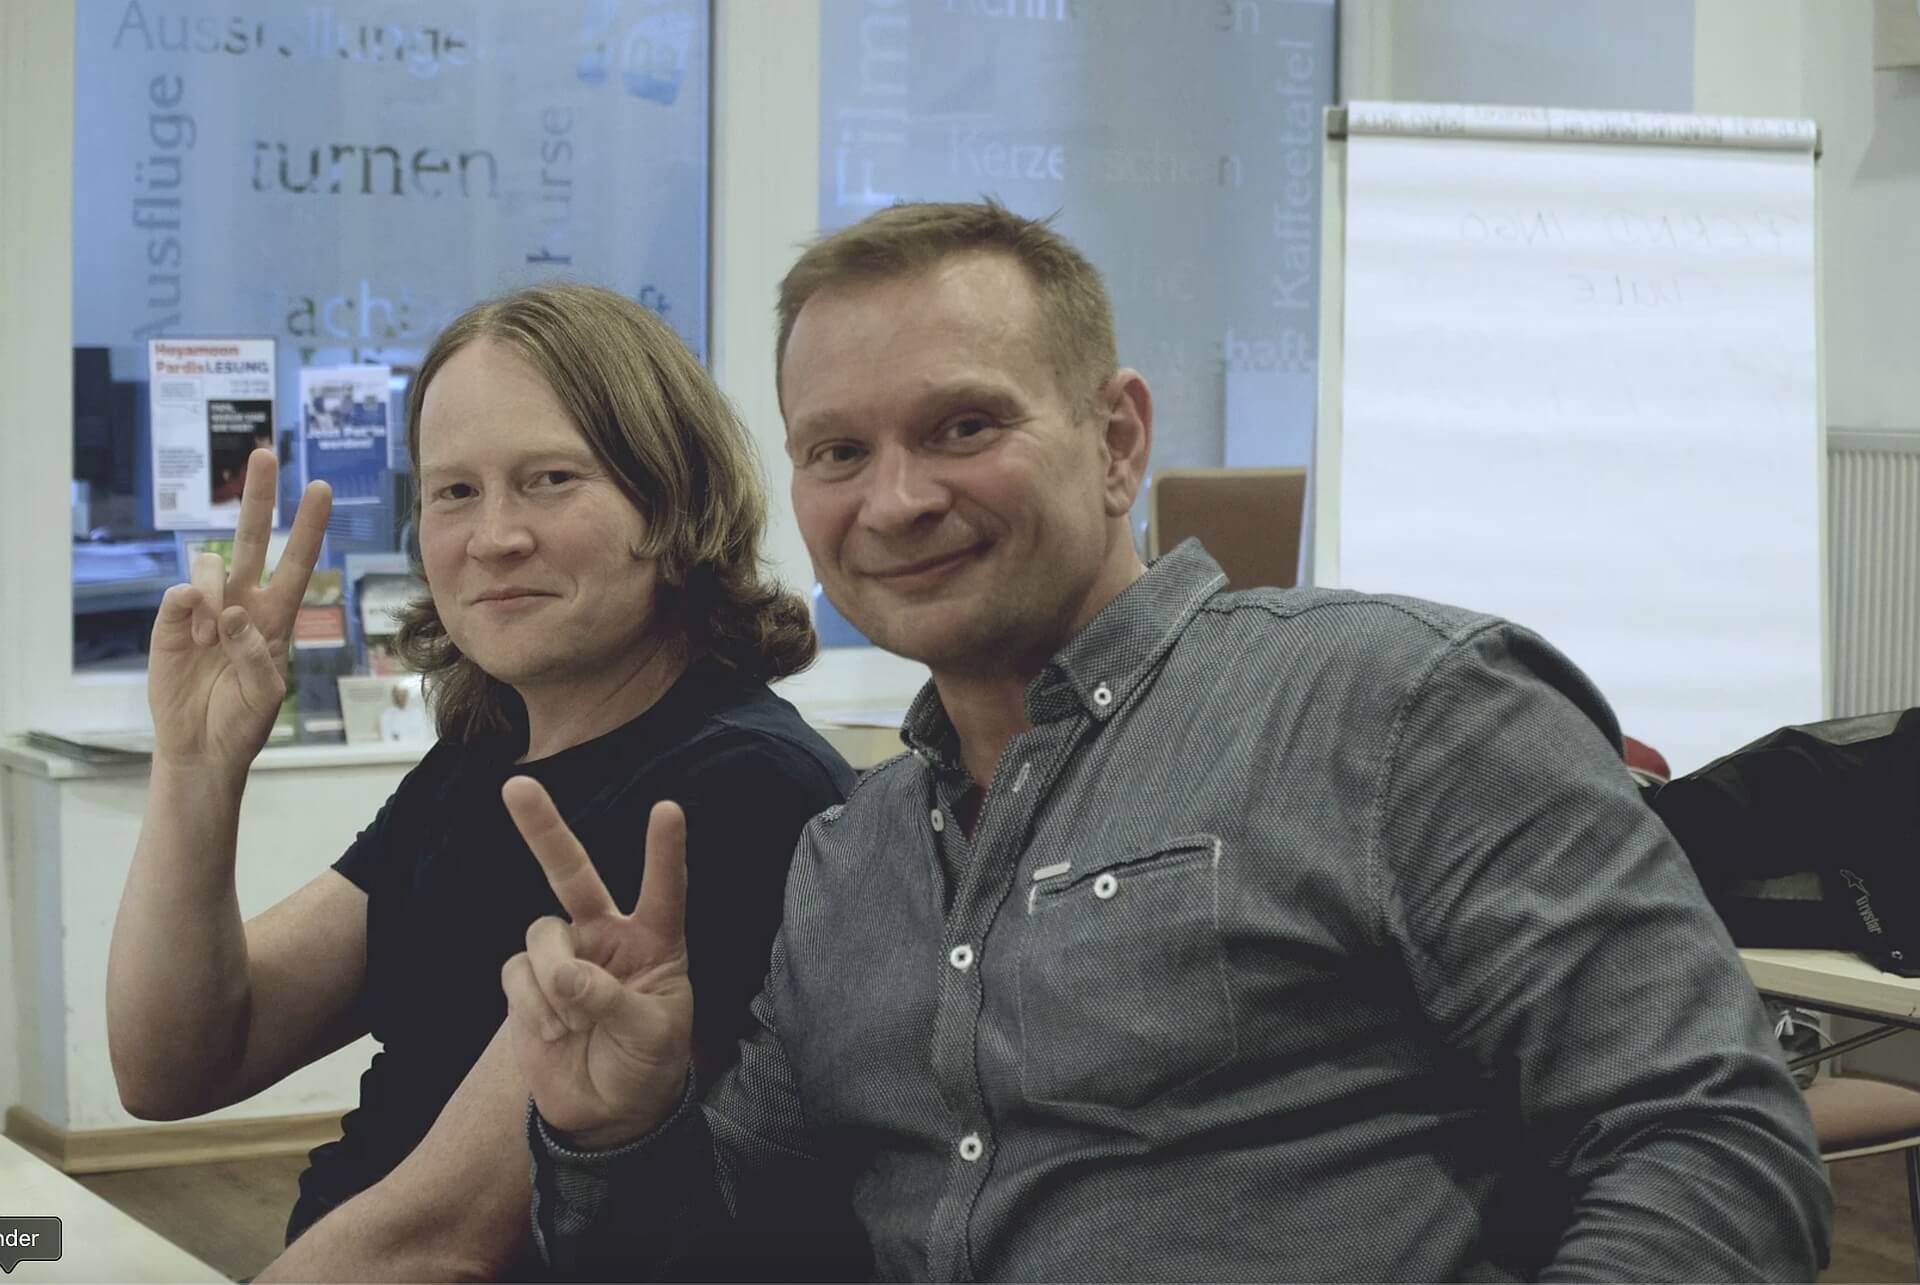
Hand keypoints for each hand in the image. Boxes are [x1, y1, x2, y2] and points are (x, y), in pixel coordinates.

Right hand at [146, 450, 331, 772]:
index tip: (320, 488)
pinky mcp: (172, 620)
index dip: (308, 526)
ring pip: (212, 562)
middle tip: (265, 454)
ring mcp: (206, 608)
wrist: (202, 747)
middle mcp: (243, 603)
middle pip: (253, 538)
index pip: (297, 562)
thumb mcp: (266, 693)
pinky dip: (191, 609)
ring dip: (216, 591)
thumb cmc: (243, 720)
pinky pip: (181, 592)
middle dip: (259, 497)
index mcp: (277, 616)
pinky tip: (197, 638)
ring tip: (214, 638)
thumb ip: (257, 653)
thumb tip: (231, 612)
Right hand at [501, 778, 694, 1149]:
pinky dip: (532, 1005)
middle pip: (573, 874)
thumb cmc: (647, 1064)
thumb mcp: (651, 1035)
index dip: (664, 852)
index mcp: (656, 942)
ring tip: (574, 1021)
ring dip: (553, 977)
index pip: (664, 889)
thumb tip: (569, 976)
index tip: (668, 809)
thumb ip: (614, 1001)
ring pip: (541, 934)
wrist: (606, 1112)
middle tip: (515, 786)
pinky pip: (517, 973)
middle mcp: (607, 937)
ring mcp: (564, 956)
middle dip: (543, 830)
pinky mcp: (528, 982)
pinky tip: (553, 1031)